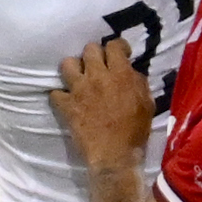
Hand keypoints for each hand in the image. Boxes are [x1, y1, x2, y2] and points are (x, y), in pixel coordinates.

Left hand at [51, 36, 153, 167]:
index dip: (118, 47)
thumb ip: (139, 83)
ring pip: (68, 64)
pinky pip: (55, 93)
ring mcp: (79, 90)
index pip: (114, 46)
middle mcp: (97, 77)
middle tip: (99, 66)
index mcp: (120, 75)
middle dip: (95, 55)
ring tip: (79, 77)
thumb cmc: (134, 131)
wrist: (114, 155)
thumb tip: (131, 72)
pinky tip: (66, 100)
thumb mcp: (147, 104)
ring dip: (74, 69)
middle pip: (89, 49)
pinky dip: (59, 95)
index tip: (120, 53)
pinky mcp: (66, 106)